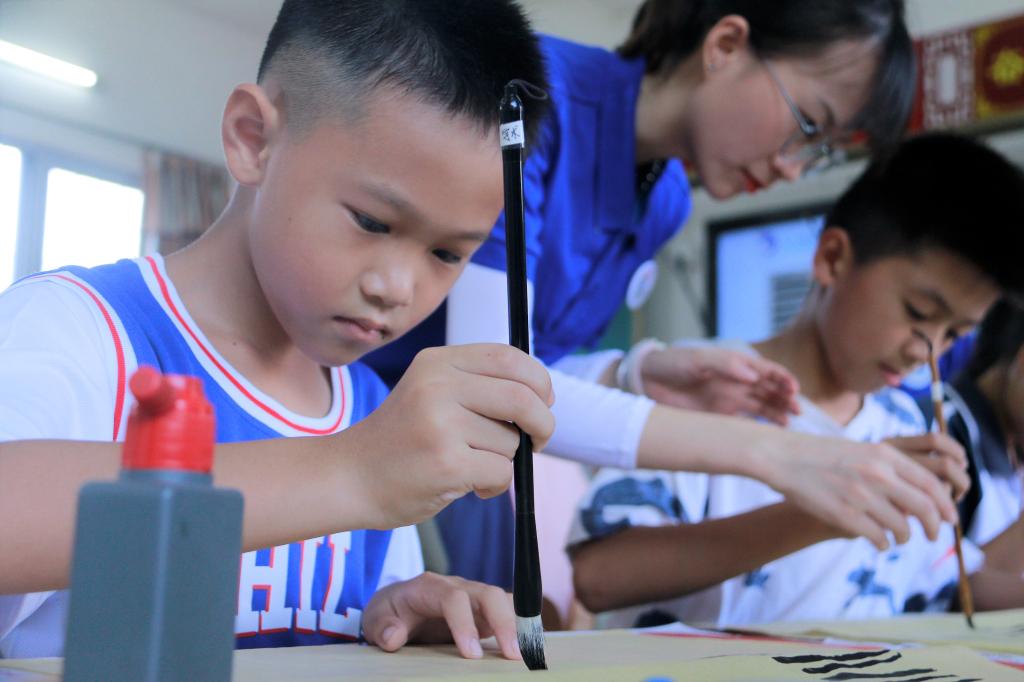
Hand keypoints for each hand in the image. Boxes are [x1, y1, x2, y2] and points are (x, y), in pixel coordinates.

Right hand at [343, 344, 553, 529]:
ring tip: (469, 465)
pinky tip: (467, 485)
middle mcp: (438, 386)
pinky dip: (493, 485)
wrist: (348, 477)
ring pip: (511, 441)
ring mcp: (441, 424)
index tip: (543, 402)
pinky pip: (501, 472)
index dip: (538, 380)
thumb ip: (477, 385)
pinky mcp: (446, 463)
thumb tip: (543, 397)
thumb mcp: (430, 392)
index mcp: (437, 362)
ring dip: (503, 460)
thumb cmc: (400, 440)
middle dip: (542, 423)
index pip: (509, 357)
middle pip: (522, 396)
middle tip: (538, 440)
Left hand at [362, 572, 519, 659]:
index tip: (472, 654)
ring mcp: (473, 597)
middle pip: (487, 594)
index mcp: (429, 587)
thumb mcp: (376, 619)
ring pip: (503, 601)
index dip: (465, 623)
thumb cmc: (390, 612)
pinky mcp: (484, 611)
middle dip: (503, 621)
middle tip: (512, 654)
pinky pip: (507, 611)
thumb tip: (394, 637)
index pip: (453, 598)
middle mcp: (456, 587)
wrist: (397, 606)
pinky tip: (527, 646)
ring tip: (527, 652)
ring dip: (517, 624)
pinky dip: (520, 625)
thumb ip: (382, 627)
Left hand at [640, 346, 799, 425]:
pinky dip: (761, 426)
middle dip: (786, 398)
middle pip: (770, 390)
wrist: (647, 382)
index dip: (783, 379)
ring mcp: (731, 400)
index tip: (793, 390)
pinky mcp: (721, 416)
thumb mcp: (697, 360)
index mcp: (735, 364)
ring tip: (789, 422)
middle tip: (797, 410)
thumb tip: (753, 374)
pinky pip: (747, 421)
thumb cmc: (673, 364)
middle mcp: (738, 382)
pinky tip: (772, 433)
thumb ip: (724, 365)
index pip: (767, 371)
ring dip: (778, 413)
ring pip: (763, 406)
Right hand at [762, 432, 959, 550]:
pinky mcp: (844, 516)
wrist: (783, 457)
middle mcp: (877, 474)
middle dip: (935, 527)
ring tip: (897, 537)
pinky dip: (883, 543)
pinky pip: (878, 539)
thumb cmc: (821, 455)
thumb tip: (922, 498)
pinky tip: (877, 540)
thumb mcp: (862, 450)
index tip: (949, 517)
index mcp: (884, 455)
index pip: (931, 483)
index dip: (945, 505)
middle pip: (925, 508)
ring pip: (902, 528)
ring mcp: (861, 496)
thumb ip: (890, 469)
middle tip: (933, 535)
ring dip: (904, 537)